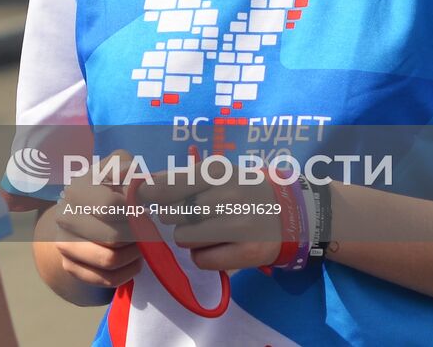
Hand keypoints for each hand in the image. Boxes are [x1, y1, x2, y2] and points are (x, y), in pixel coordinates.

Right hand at [46, 151, 142, 288]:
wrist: (83, 210)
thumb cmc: (108, 186)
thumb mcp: (118, 168)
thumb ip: (127, 168)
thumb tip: (134, 184)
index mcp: (76, 190)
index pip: (110, 207)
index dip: (133, 211)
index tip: (140, 209)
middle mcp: (64, 217)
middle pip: (112, 237)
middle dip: (136, 235)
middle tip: (144, 229)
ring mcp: (63, 244)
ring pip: (109, 260)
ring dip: (133, 254)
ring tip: (139, 243)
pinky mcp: (69, 266)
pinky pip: (106, 279)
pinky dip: (127, 272)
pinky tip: (132, 259)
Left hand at [137, 165, 284, 272]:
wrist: (290, 213)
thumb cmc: (243, 190)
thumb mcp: (218, 174)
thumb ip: (182, 177)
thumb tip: (143, 184)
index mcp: (219, 172)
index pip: (168, 185)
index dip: (149, 193)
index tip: (142, 195)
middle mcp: (230, 196)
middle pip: (171, 214)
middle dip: (173, 217)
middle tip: (189, 216)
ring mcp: (240, 225)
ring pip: (183, 239)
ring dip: (188, 238)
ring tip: (208, 231)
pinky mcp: (248, 253)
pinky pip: (201, 260)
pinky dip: (202, 256)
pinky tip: (217, 247)